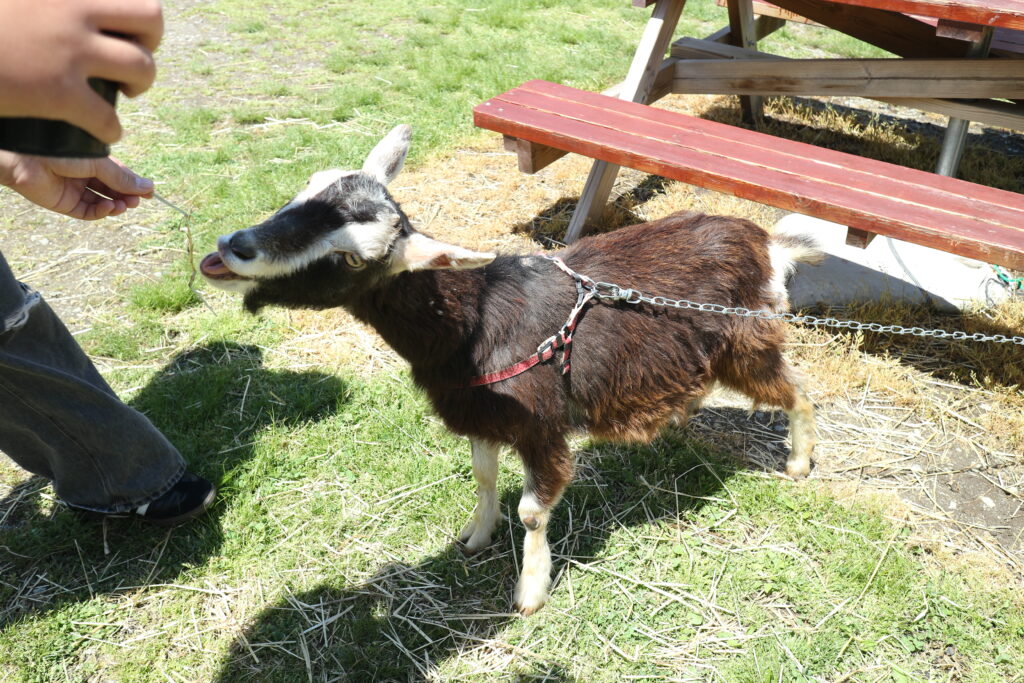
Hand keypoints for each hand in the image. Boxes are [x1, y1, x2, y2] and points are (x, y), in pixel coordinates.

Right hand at [0, 0, 162, 143]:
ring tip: (122, 93)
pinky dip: (111, 129)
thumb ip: (51, 2)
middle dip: (149, 44)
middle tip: (129, 60)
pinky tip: (99, 130)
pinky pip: (109, 118)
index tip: (122, 29)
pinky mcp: (56, 92)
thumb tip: (71, 8)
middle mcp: (74, 10)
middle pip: (151, 20)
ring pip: (142, 69)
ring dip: (139, 85)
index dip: (136, 15)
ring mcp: (68, 51)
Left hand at [0, 151, 154, 220]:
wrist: (27, 159)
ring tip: (125, 205)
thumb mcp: (99, 164)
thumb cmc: (62, 152)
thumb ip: (121, 178)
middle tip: (138, 201)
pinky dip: (101, 212)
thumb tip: (148, 187)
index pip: (120, 175)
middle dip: (127, 196)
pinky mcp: (66, 204)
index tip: (150, 193)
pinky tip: (109, 207)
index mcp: (93, 162)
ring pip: (103, 202)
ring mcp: (75, 190)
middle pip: (113, 190)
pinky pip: (88, 212)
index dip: (135, 184)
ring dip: (117, 205)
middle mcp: (85, 176)